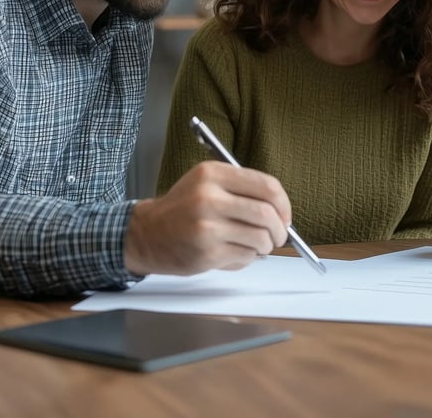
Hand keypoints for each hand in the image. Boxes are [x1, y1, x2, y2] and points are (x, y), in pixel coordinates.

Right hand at [124, 161, 291, 274]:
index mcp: (213, 173)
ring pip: (259, 237)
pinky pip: (245, 256)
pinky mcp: (206, 252)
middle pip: (266, 213)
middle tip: (278, 236)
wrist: (146, 234)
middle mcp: (209, 197)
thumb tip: (281, 211)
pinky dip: (249, 258)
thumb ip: (241, 189)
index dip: (284, 204)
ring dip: (265, 246)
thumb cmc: (182, 209)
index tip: (285, 216)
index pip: (266, 186)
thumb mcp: (206, 183)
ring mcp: (207, 226)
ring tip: (257, 246)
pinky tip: (236, 253)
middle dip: (280, 229)